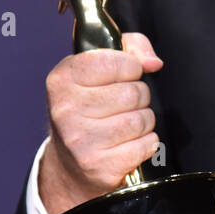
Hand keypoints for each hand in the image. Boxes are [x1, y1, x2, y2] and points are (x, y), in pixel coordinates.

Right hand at [38, 32, 163, 213]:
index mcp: (62, 80)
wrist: (69, 162)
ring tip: (125, 123)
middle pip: (134, 93)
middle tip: (124, 103)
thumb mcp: (98, 67)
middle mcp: (66, 111)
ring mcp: (81, 141)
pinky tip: (128, 142)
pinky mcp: (99, 166)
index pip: (114, 62)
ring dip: (144, 120)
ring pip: (142, 119)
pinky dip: (146, 142)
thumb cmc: (89, 106)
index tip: (126, 74)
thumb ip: (130, 47)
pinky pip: (147, 144)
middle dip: (139, 95)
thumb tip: (153, 62)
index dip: (130, 66)